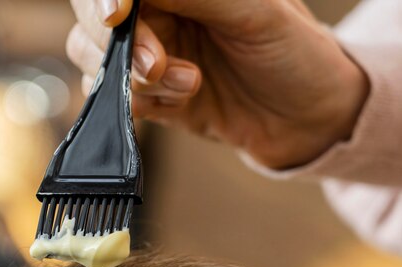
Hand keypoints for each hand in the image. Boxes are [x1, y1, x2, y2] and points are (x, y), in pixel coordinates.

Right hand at [66, 0, 368, 167]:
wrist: (306, 120)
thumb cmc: (294, 54)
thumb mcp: (255, 11)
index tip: (115, 14)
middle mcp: (161, 13)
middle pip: (96, 19)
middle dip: (122, 44)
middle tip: (156, 66)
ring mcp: (150, 56)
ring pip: (96, 59)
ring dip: (135, 78)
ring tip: (188, 84)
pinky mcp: (150, 97)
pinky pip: (114, 99)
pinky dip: (138, 103)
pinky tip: (181, 100)